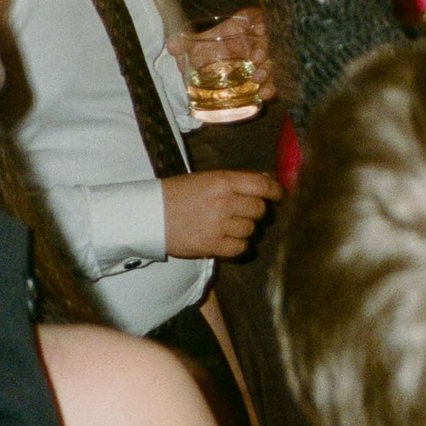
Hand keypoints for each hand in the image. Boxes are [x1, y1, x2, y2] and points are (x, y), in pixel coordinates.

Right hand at [160, 170, 280, 259]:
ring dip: (245, 228)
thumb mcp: (207, 179)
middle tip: (245, 212)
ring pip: (251, 229)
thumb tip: (269, 178)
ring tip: (229, 225)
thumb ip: (238, 179)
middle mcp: (223, 202)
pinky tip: (227, 239)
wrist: (147, 216)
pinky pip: (240, 247)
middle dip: (257, 211)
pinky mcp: (211, 245)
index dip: (275, 191)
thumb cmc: (177, 194)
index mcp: (222, 181)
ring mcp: (218, 225)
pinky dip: (238, 245)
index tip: (278, 196)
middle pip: (259, 209)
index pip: (262, 185)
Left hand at [169, 10, 277, 101]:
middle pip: (268, 42)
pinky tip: (263, 95)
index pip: (257, 18)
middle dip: (265, 51)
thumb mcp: (193, 46)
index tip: (261, 29)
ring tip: (258, 80)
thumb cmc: (203, 50)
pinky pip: (271, 82)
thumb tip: (171, 46)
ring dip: (268, 71)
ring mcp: (260, 60)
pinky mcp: (261, 77)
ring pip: (272, 63)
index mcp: (242, 28)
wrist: (204, 68)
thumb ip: (182, 45)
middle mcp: (254, 42)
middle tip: (256, 59)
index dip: (262, 22)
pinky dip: (270, 88)